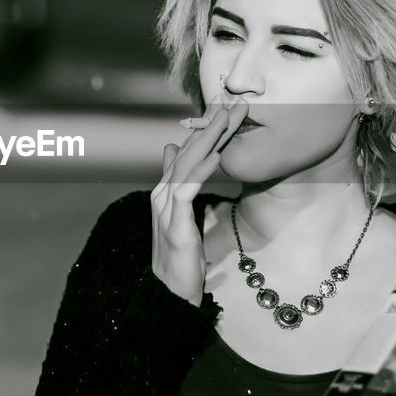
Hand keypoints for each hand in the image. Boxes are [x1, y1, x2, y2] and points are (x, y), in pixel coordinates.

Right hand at [151, 94, 248, 305]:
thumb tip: (175, 152)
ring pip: (188, 164)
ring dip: (209, 139)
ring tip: (228, 118)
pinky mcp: (176, 224)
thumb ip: (181, 185)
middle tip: (233, 103)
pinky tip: (218, 156)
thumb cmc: (181, 257)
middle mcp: (162, 193)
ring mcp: (166, 207)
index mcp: (165, 190)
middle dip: (212, 126)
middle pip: (188, 151)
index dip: (207, 130)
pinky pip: (188, 190)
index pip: (187, 152)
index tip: (228, 111)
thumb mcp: (183, 216)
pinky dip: (202, 170)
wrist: (170, 292)